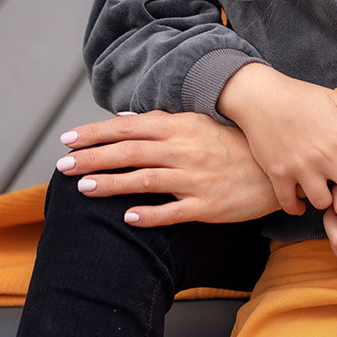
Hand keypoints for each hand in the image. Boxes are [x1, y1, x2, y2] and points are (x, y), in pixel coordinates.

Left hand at [56, 110, 276, 226]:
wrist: (274, 169)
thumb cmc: (234, 146)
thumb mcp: (200, 125)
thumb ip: (162, 122)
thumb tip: (123, 120)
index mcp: (182, 127)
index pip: (131, 128)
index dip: (97, 133)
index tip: (68, 139)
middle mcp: (186, 150)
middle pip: (131, 152)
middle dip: (94, 157)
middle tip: (63, 165)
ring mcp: (196, 178)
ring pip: (147, 179)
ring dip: (113, 184)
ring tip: (84, 188)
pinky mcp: (207, 204)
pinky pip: (174, 210)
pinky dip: (151, 213)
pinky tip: (128, 217)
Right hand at [216, 63, 336, 215]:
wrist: (261, 96)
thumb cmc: (301, 96)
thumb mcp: (335, 100)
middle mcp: (323, 155)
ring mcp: (300, 167)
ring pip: (323, 203)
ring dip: (327, 201)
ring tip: (327, 193)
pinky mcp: (278, 174)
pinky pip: (290, 204)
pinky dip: (297, 207)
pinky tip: (301, 201)